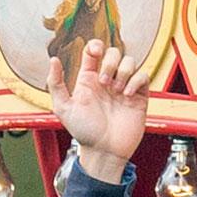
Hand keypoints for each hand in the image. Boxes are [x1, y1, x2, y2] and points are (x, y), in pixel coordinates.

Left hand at [47, 40, 149, 183]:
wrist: (104, 151)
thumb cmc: (84, 132)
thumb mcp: (63, 108)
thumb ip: (56, 84)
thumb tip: (53, 60)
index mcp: (88, 79)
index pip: (94, 51)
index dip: (95, 45)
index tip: (95, 52)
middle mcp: (106, 80)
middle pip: (114, 52)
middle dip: (110, 62)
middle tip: (104, 83)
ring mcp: (123, 87)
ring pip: (130, 61)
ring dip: (123, 72)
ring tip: (117, 91)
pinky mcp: (139, 96)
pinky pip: (143, 76)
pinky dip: (136, 81)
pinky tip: (127, 95)